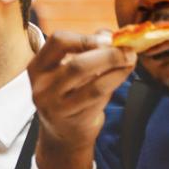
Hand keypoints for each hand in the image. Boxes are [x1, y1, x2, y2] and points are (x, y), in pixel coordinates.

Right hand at [29, 30, 135, 168]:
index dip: (85, 38)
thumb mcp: (69, 70)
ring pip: (91, 82)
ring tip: (130, 60)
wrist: (63, 134)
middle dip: (108, 54)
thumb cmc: (69, 95)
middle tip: (128, 50)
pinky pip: (99, 96)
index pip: (58, 42)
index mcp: (37, 67)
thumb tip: (110, 35)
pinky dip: (115, 81)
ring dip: (116, 68)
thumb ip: (87, 49)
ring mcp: (55, 106)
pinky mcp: (72, 119)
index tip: (108, 39)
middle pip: (77, 64)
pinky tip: (124, 74)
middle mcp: (41, 87)